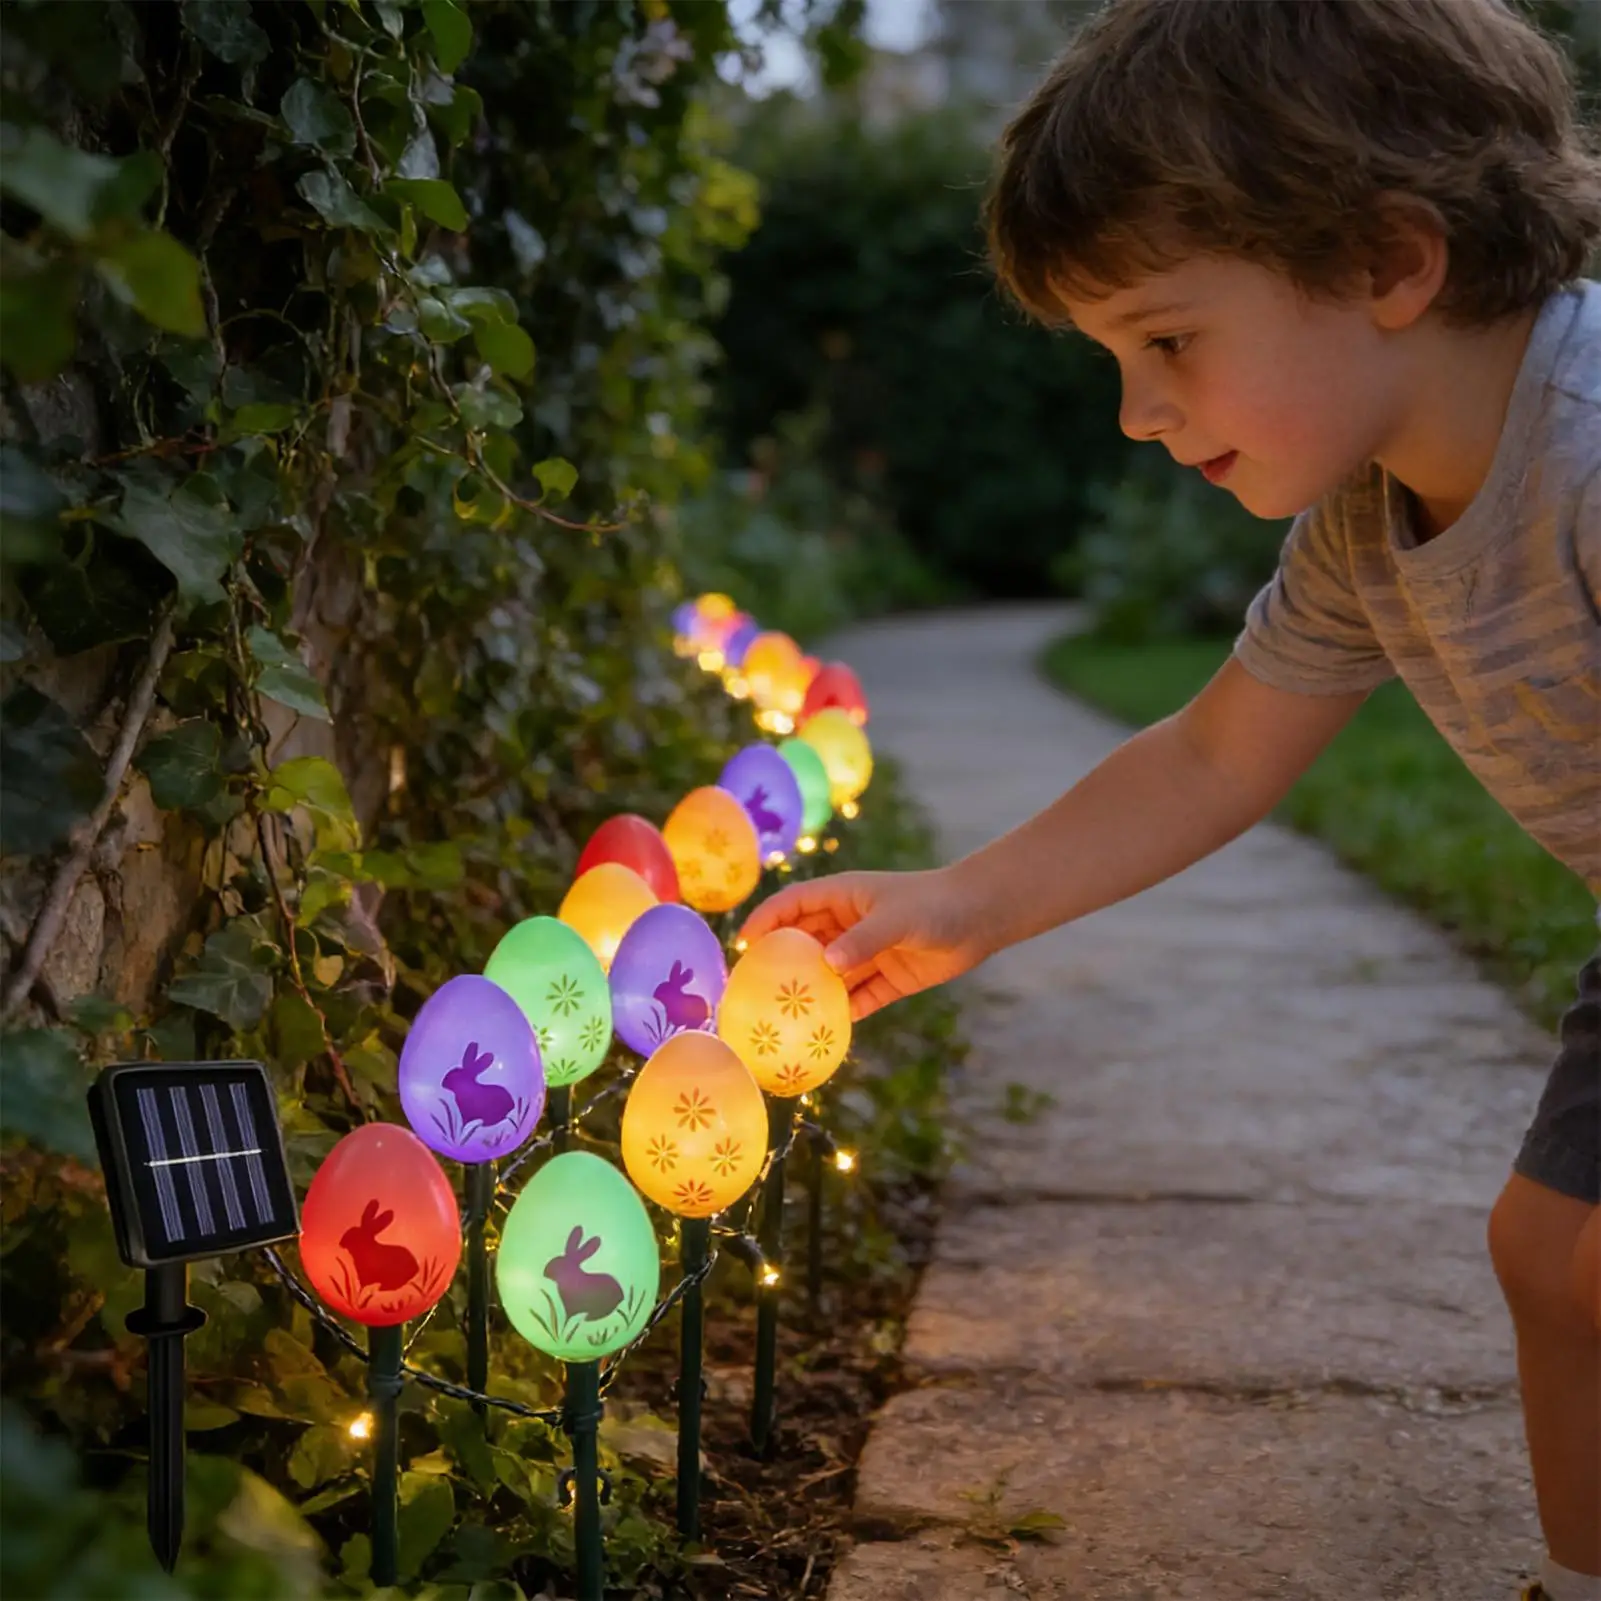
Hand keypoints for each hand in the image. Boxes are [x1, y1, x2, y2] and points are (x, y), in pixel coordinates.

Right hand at [738, 866, 988, 1019]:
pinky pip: (857, 1000)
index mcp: (843, 897)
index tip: (742, 944)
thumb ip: (862, 941)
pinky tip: (823, 1034)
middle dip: (778, 963)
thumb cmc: (936, 904)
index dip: (765, 921)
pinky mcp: (887, 980)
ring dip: (808, 995)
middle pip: (803, 944)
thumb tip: (827, 965)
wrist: (982, 917)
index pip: (793, 905)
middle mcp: (849, 925)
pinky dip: (841, 1015)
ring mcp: (867, 954)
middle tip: (752, 990)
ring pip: (828, 976)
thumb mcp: (896, 918)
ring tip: (780, 1020)